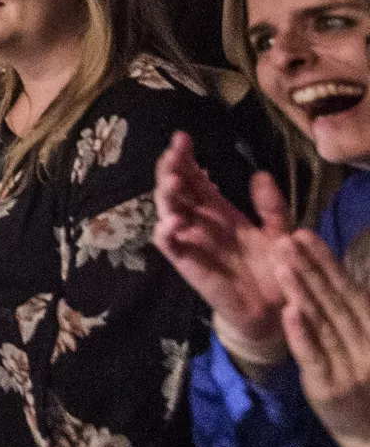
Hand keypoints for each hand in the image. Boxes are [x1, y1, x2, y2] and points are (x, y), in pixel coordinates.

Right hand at [150, 132, 292, 366]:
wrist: (277, 308)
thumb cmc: (276, 269)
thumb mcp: (281, 231)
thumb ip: (271, 206)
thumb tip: (259, 173)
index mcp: (220, 209)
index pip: (195, 177)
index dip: (185, 157)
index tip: (182, 138)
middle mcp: (200, 221)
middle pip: (175, 189)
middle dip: (170, 170)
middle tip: (174, 156)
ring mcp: (191, 241)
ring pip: (167, 212)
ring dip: (166, 196)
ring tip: (174, 183)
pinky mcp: (188, 263)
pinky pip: (170, 246)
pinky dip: (165, 234)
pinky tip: (170, 224)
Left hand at [277, 231, 369, 446]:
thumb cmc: (368, 383)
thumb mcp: (366, 343)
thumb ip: (355, 314)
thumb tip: (340, 277)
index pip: (348, 290)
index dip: (327, 262)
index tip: (304, 233)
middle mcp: (366, 344)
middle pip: (333, 300)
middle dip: (309, 267)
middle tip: (285, 238)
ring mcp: (349, 366)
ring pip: (321, 322)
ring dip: (301, 291)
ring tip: (281, 263)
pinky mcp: (328, 387)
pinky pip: (313, 356)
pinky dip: (301, 333)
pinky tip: (289, 310)